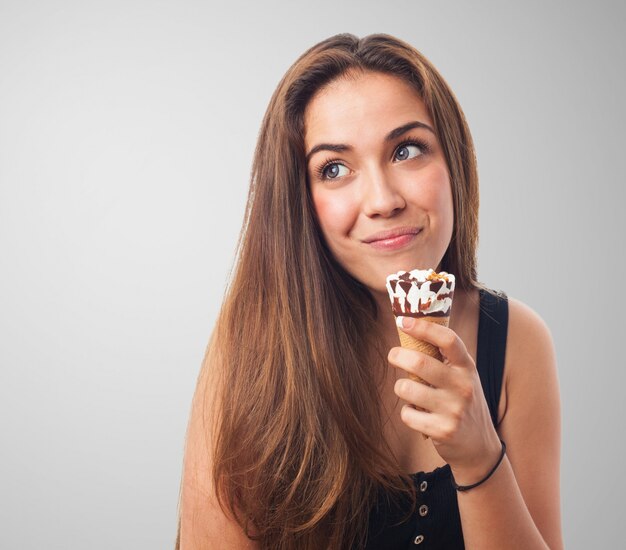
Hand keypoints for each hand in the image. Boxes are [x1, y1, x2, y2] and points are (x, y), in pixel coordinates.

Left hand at [388, 316, 501, 481]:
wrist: (480, 447)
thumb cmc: (462, 402)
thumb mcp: (462, 377)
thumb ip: (444, 359)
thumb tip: (410, 329)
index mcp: (467, 367)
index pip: (448, 339)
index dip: (423, 327)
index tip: (403, 321)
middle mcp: (463, 386)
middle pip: (420, 362)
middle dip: (398, 355)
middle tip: (393, 355)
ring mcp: (454, 410)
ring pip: (407, 388)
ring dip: (400, 387)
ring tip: (408, 390)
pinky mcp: (442, 431)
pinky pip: (407, 414)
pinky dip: (407, 413)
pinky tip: (417, 414)